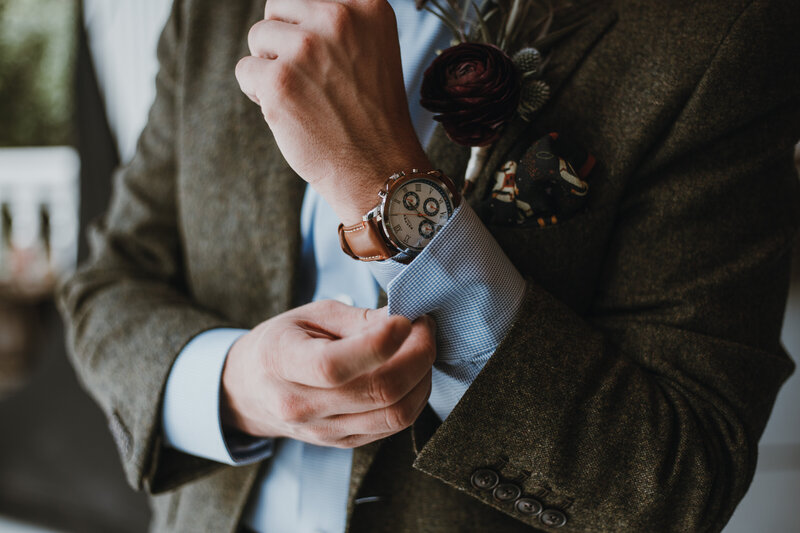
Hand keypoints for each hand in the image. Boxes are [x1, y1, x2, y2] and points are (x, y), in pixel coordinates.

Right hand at [221, 300, 435, 447]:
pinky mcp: (345, 442)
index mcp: (282, 363)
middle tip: (424, 328)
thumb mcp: (309, 315)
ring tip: (421, 348)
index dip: (381, 343)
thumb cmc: (281, 344)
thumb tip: (404, 321)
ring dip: (423, 377)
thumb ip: (357, 319)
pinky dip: (414, 396)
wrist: (251, 389)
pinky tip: (411, 371)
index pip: (335, 366)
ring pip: (396, 415)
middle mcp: (301, 406)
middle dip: (418, 355)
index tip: (405, 320)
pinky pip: (394, 426)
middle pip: (378, 392)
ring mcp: (324, 431)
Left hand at [235, 0, 432, 224]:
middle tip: (308, 78)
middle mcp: (338, 18)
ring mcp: (307, 49)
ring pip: (258, 37)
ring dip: (270, 66)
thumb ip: (339, 23)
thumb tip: (288, 11)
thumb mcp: (373, 49)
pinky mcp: (280, 81)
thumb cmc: (371, 115)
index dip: (305, 27)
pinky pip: (245, 70)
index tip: (322, 59)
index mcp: (366, 6)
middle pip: (278, 7)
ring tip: (301, 96)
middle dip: (282, 41)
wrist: (379, 168)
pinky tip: (289, 111)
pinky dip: (258, 93)